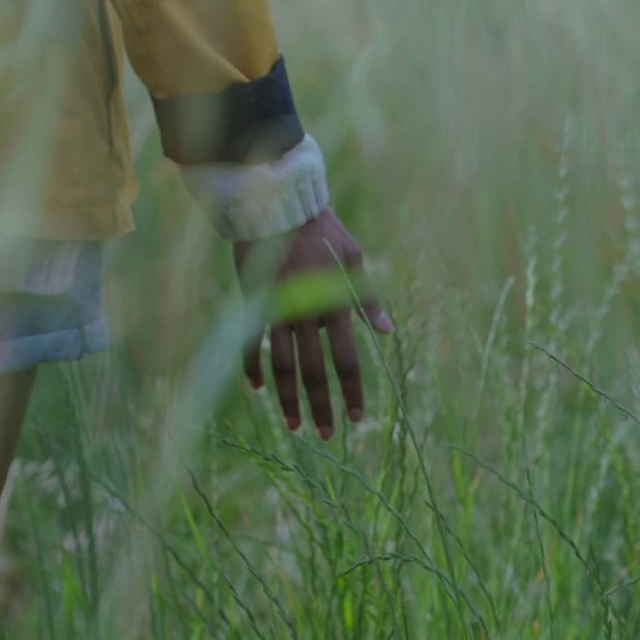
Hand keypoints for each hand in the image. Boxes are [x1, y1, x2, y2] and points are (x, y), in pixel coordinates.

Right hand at [234, 208, 393, 439]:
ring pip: (282, 365)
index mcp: (334, 303)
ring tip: (294, 426)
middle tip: (328, 435)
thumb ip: (368, 299)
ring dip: (288, 399)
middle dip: (321, 406)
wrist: (278, 204)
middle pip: (314, 371)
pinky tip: (259, 389)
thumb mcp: (355, 258)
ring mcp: (276, 309)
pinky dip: (255, 368)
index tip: (357, 418)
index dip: (352, 390)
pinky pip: (252, 344)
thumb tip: (387, 332)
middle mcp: (305, 311)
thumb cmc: (324, 230)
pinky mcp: (253, 302)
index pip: (347, 359)